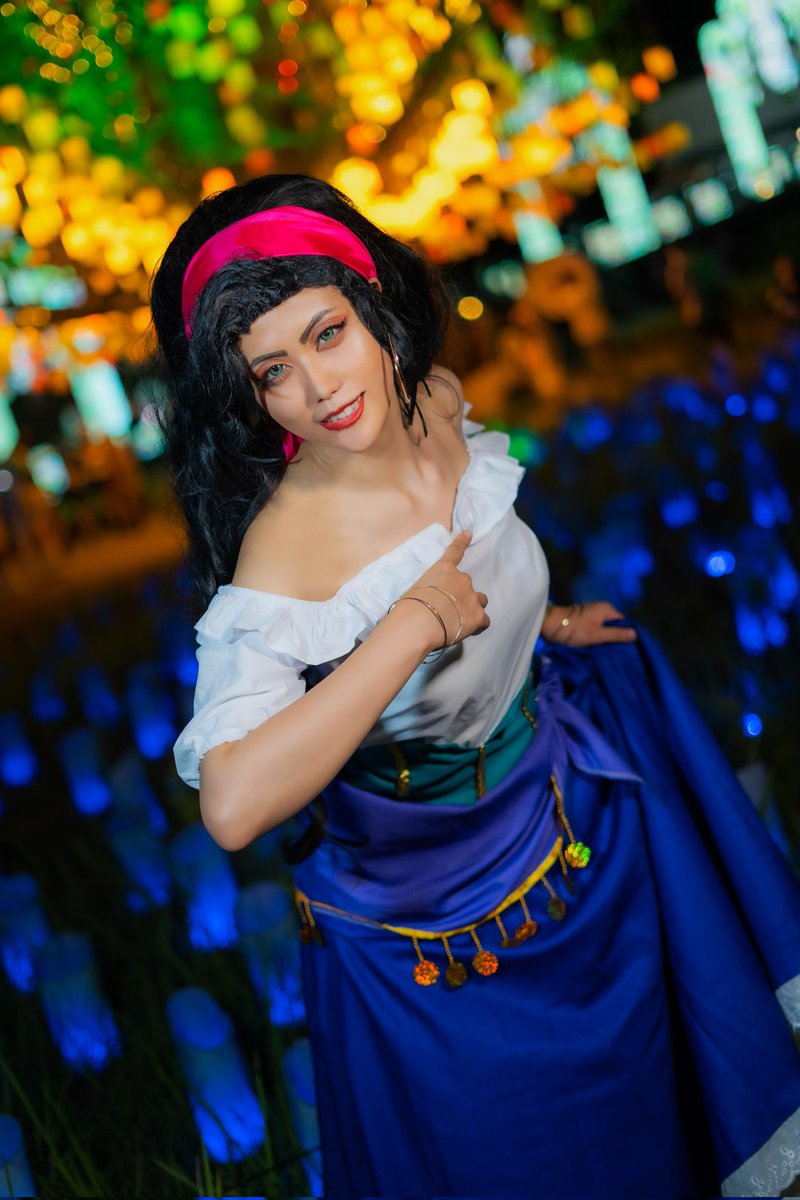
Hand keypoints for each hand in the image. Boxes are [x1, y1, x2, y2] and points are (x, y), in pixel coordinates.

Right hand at [399, 530, 489, 650]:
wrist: (418, 624)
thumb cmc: (409, 606)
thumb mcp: (416, 589)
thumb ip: (430, 590)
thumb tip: (433, 601)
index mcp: (443, 569)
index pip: (455, 551)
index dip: (462, 541)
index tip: (469, 533)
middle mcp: (462, 579)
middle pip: (468, 585)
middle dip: (462, 595)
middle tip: (448, 610)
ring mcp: (472, 597)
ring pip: (481, 600)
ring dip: (473, 607)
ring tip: (460, 620)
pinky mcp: (478, 616)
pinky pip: (485, 620)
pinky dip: (478, 625)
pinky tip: (469, 630)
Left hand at [541, 601, 636, 646]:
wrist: (549, 624)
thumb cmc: (574, 629)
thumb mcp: (596, 635)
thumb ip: (616, 635)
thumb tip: (636, 634)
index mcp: (607, 609)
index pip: (624, 622)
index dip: (626, 634)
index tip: (627, 648)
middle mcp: (601, 608)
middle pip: (614, 625)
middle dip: (615, 637)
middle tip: (617, 652)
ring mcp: (592, 613)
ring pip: (605, 627)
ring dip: (605, 638)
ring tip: (608, 651)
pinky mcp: (584, 619)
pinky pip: (596, 628)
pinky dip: (597, 636)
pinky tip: (597, 646)